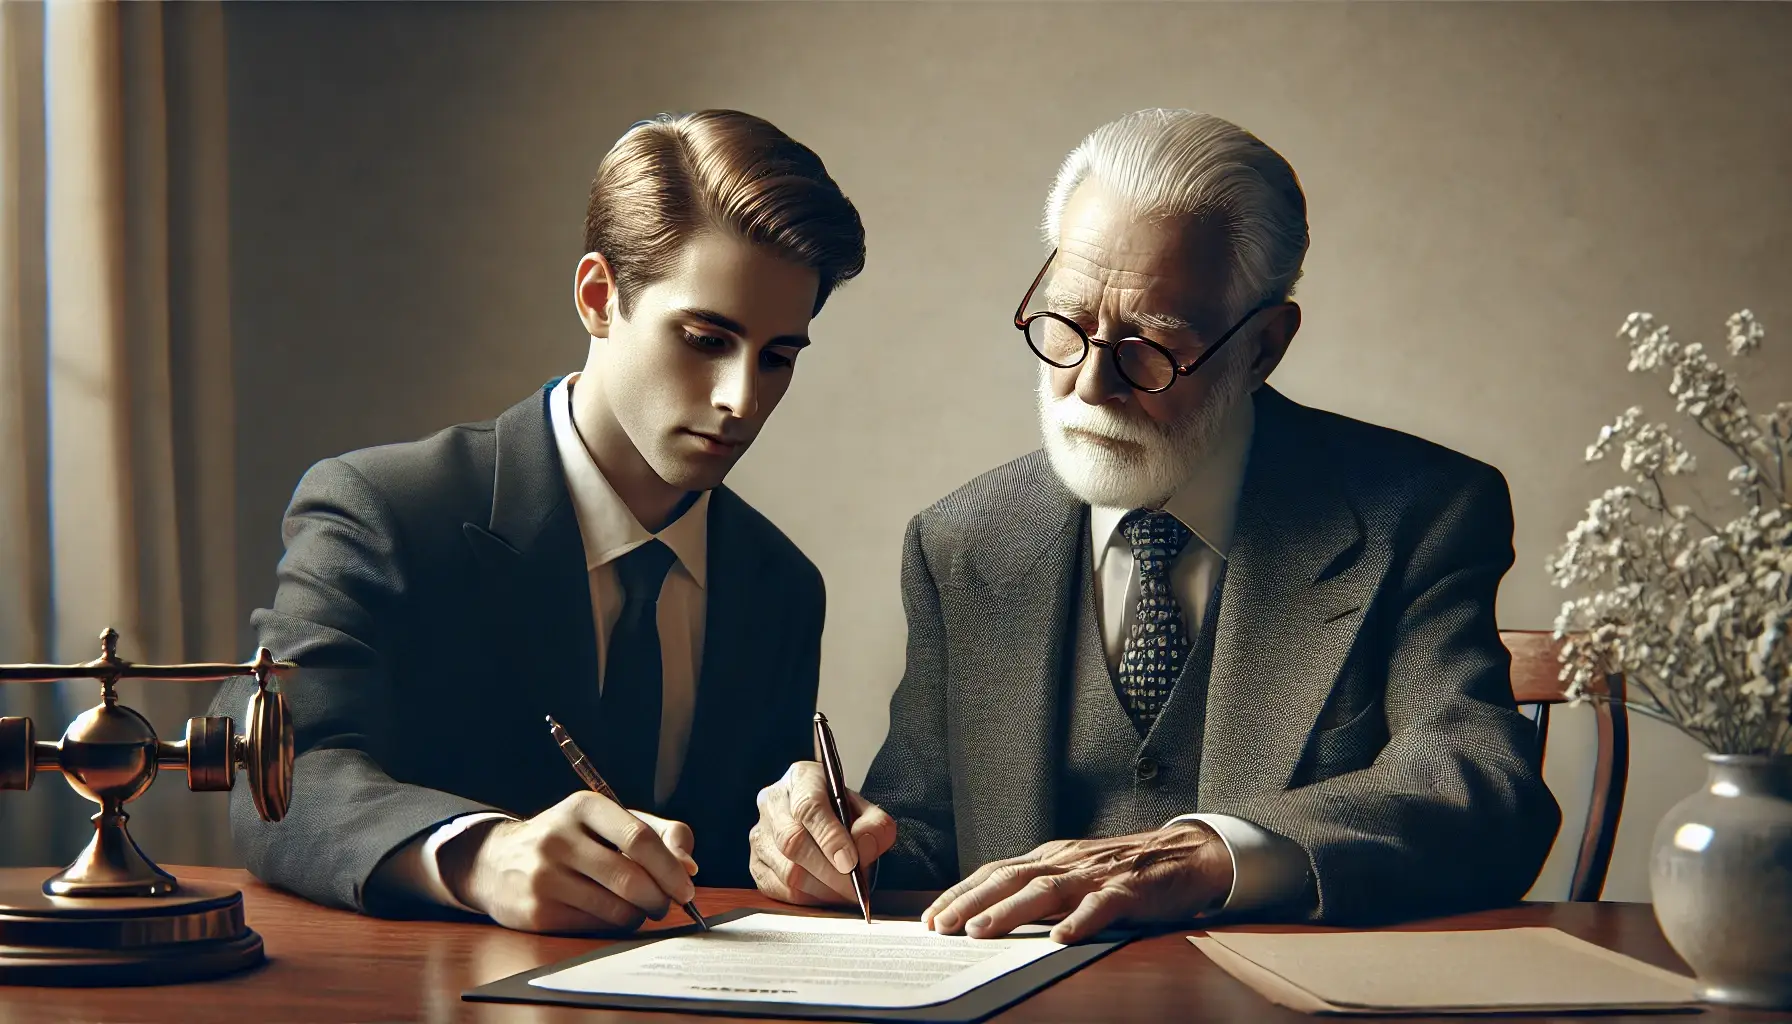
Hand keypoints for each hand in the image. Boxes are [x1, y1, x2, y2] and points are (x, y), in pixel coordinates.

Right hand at [442, 791, 697, 933]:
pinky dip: (614, 926)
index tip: (687, 886)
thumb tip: (689, 866)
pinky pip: (595, 926)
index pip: (638, 838)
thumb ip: (658, 833)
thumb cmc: (570, 840)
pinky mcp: (537, 912)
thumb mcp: (608, 821)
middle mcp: (559, 838)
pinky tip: (610, 914)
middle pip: (630, 878)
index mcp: (584, 806)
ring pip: (615, 908)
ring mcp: (544, 876)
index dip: (670, 867)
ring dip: (639, 915)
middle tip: (667, 903)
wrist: (497, 861)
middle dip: (659, 897)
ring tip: (640, 908)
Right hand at [748, 760, 896, 905]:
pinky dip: (807, 899)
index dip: (830, 837)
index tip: (850, 862)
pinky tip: (825, 894)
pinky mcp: (755, 863)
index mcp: (801, 778)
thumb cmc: (844, 815)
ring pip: (785, 871)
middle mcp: (772, 801)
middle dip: (828, 872)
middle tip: (854, 888)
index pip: (808, 807)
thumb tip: (862, 848)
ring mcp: (760, 833)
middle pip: (792, 842)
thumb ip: (875, 827)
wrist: (828, 825)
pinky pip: (779, 890)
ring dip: (821, 889)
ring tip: (844, 892)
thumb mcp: (868, 812)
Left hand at [923, 822, 1232, 943]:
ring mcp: (1095, 874)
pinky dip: (1078, 921)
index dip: (961, 893)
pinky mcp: (1127, 889)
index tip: (932, 916)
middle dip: (970, 902)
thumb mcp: (1075, 871)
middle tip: (941, 926)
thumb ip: (1041, 886)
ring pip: (1045, 890)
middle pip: (1009, 878)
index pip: (995, 872)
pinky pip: (1099, 905)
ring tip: (981, 930)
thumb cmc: (1124, 868)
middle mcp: (1065, 861)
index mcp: (1050, 856)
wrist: (1184, 854)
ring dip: (1009, 911)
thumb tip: (992, 913)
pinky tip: (1060, 938)